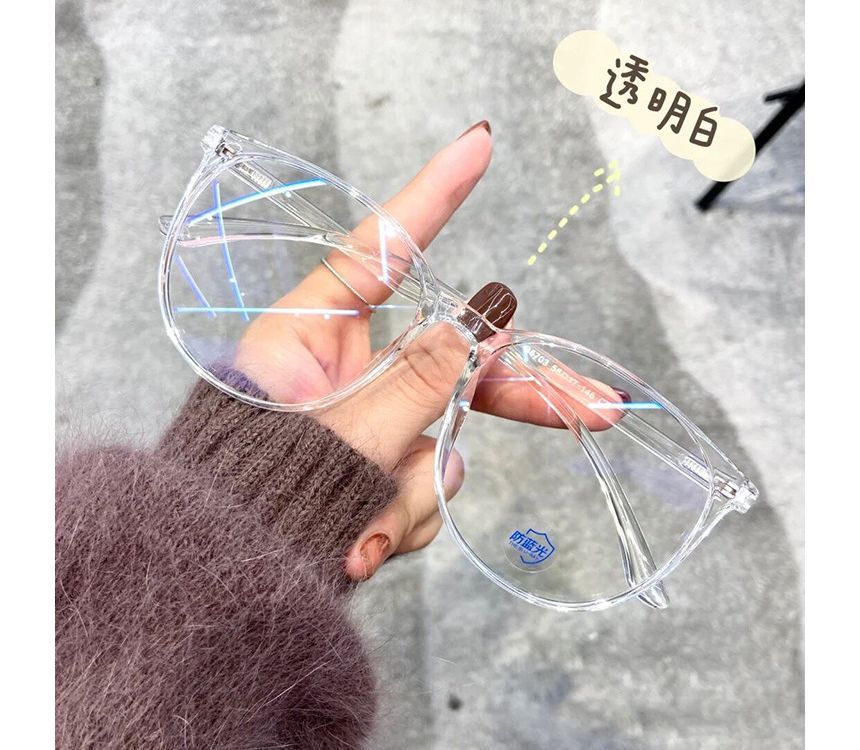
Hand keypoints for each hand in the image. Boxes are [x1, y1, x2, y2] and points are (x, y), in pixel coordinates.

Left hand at [235, 122, 620, 580]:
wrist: (222, 587)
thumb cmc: (255, 497)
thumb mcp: (346, 429)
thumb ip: (424, 374)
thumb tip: (490, 316)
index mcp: (311, 335)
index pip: (380, 249)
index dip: (432, 195)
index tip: (479, 139)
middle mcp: (344, 371)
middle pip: (451, 360)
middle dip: (515, 394)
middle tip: (596, 407)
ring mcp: (364, 425)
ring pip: (442, 438)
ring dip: (416, 489)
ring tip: (363, 527)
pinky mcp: (374, 473)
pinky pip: (422, 486)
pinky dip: (401, 519)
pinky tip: (357, 544)